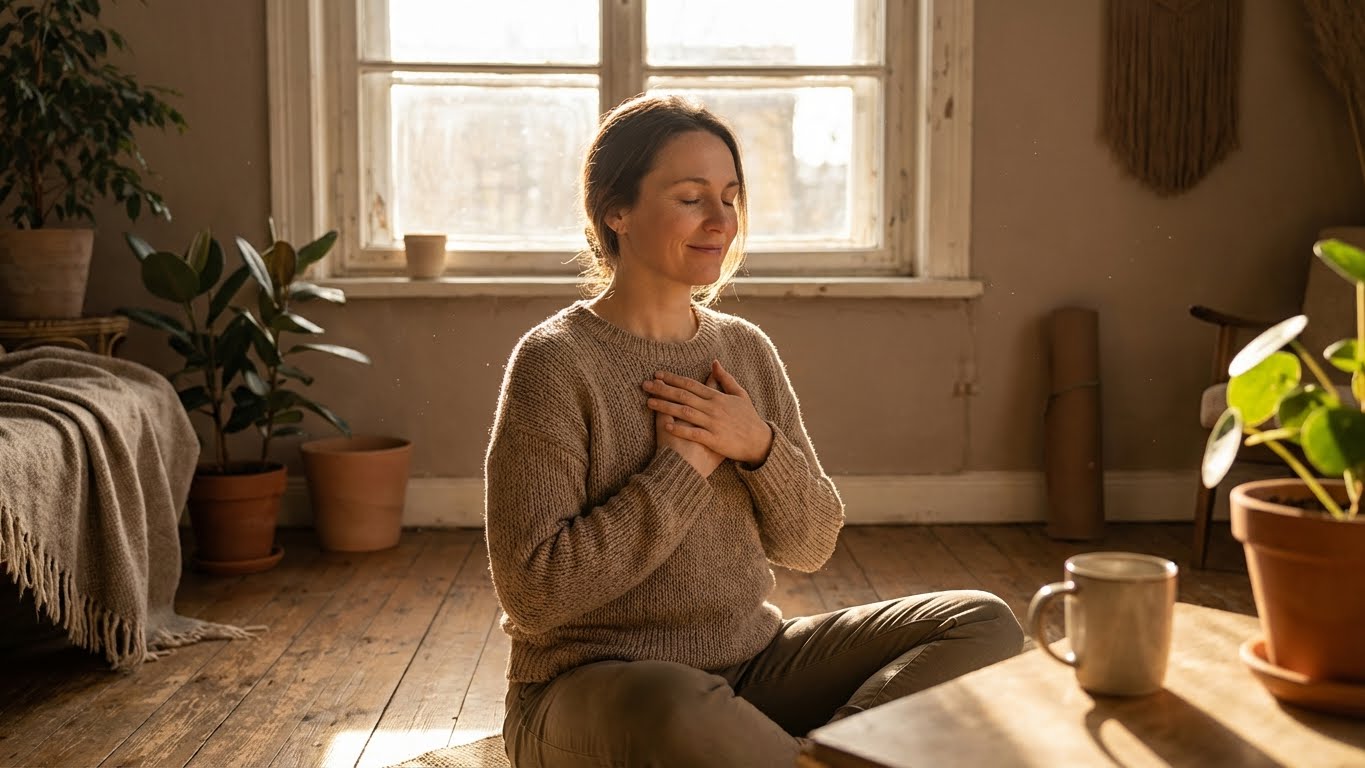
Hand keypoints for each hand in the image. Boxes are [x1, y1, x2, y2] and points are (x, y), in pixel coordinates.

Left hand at [643, 360, 773, 466]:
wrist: (759, 442)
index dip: (673, 379)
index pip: (691, 385)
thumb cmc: (749, 418)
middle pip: (684, 396)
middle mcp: (713, 408)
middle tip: (645, 385)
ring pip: (685, 412)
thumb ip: (725, 378)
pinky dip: (680, 429)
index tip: (657, 375)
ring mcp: (713, 423)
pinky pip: (694, 433)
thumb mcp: (740, 394)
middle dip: (663, 389)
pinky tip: (666, 426)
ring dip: (666, 407)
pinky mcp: (714, 440)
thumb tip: (714, 362)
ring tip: (649, 402)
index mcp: (717, 397)